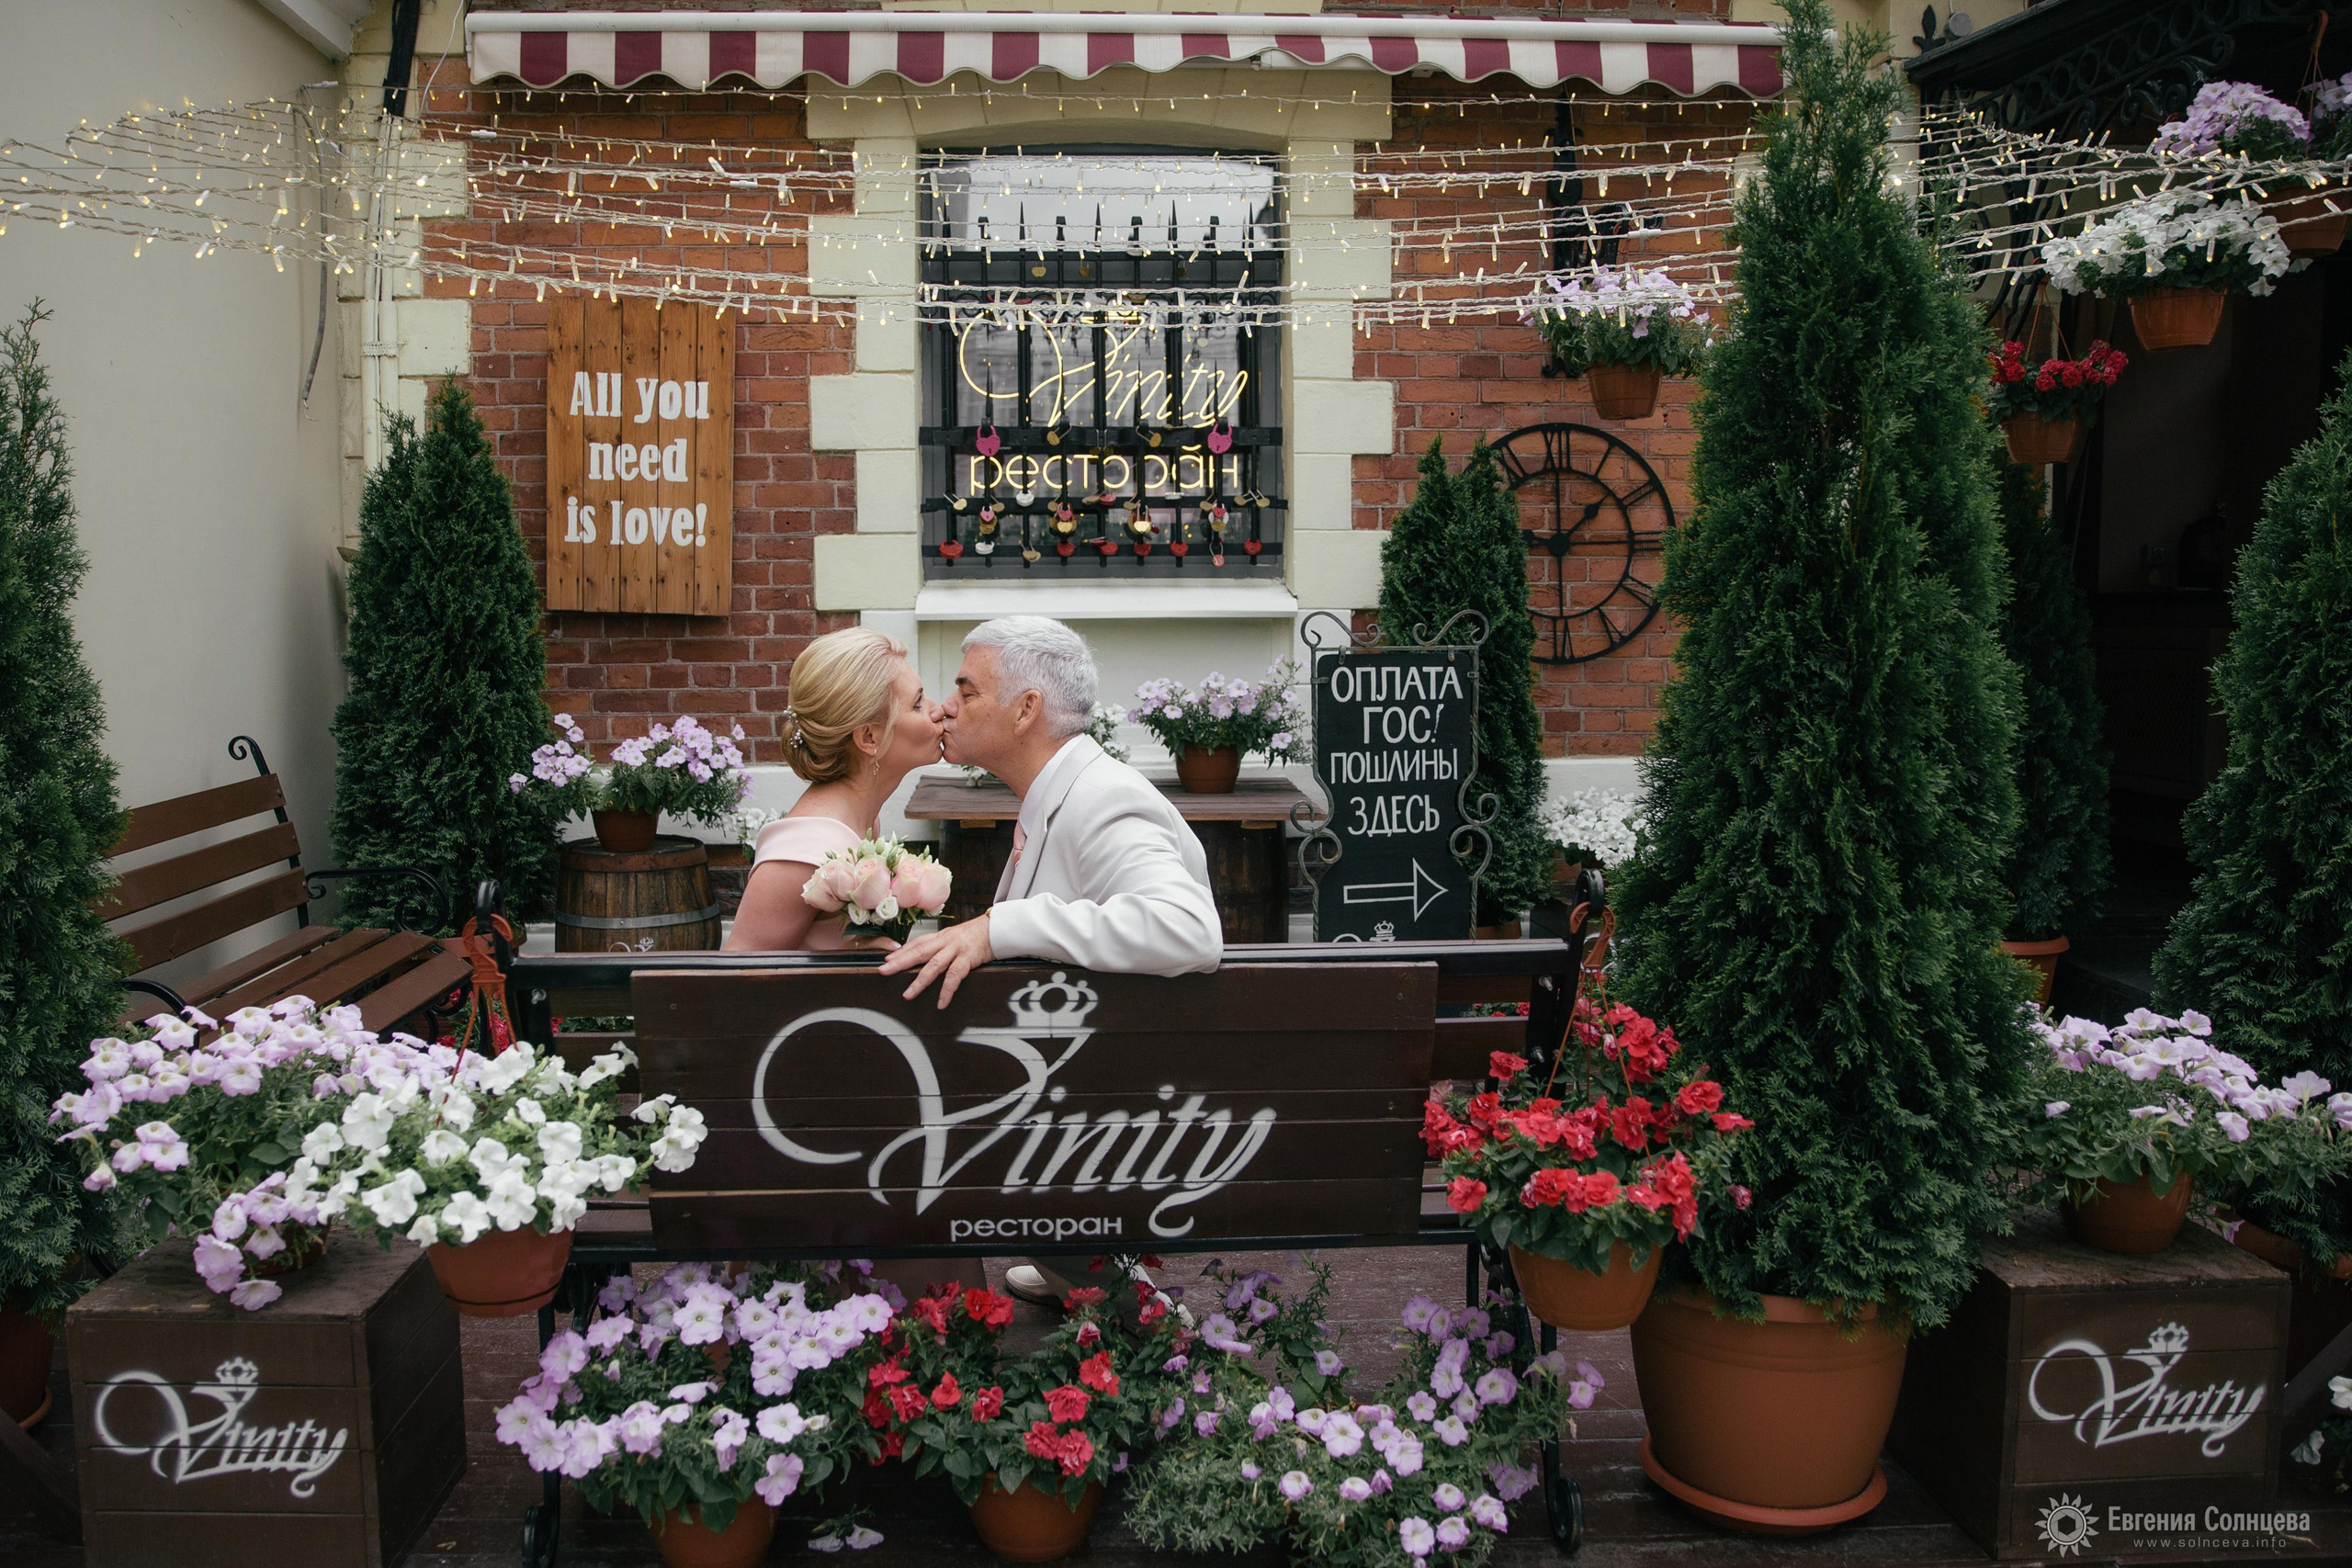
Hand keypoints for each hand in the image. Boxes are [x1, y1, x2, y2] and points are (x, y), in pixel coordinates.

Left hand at [877, 912, 992, 1007]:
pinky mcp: (968, 958)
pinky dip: (947, 990)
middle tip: (884, 971)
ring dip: (919, 981)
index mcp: (941, 936)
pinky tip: (941, 1002)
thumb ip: (942, 945)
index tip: (887, 959)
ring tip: (908, 995)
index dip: (901, 951)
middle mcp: (945, 941)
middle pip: (919, 952)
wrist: (998, 928)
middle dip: (900, 962)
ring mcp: (956, 949)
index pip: (917, 943)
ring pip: (933, 965)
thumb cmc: (978, 934)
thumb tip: (928, 955)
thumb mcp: (956, 936)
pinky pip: (955, 976)